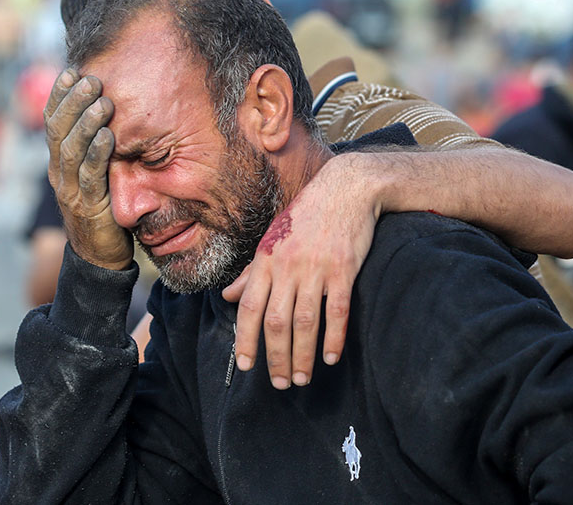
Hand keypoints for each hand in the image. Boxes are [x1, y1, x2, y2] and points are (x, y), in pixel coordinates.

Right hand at [44, 68, 132, 269]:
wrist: (99, 257)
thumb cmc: (102, 209)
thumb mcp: (93, 175)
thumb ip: (93, 148)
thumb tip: (106, 112)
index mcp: (57, 163)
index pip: (52, 123)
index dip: (59, 96)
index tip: (70, 71)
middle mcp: (58, 174)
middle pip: (58, 130)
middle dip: (72, 101)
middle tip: (90, 78)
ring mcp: (70, 191)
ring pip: (71, 150)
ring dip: (86, 123)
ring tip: (102, 100)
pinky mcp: (88, 207)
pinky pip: (90, 176)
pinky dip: (98, 153)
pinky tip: (109, 135)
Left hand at [223, 153, 380, 388]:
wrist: (346, 188)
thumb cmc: (306, 216)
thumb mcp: (271, 239)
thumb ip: (251, 273)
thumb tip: (226, 297)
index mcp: (265, 260)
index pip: (249, 308)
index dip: (245, 339)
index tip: (246, 366)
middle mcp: (287, 267)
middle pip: (276, 322)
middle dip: (275, 357)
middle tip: (279, 384)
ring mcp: (316, 269)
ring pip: (305, 322)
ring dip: (302, 356)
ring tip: (301, 379)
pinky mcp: (343, 269)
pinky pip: (338, 311)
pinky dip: (334, 338)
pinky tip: (332, 357)